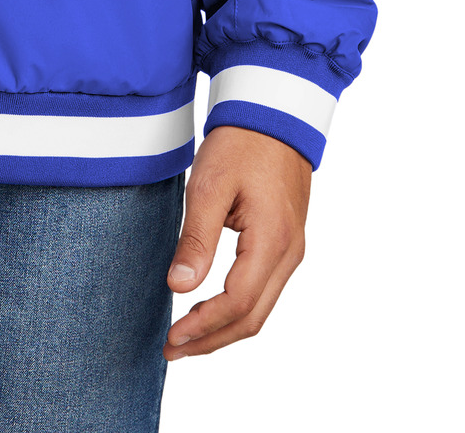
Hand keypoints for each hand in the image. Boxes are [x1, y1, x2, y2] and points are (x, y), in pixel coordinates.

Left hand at [164, 124, 310, 357]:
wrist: (274, 113)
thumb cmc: (241, 142)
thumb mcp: (210, 185)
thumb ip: (196, 238)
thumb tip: (178, 287)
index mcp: (272, 240)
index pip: (238, 302)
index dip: (204, 326)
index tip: (172, 338)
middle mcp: (289, 253)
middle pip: (253, 318)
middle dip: (211, 340)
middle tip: (172, 350)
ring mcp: (291, 250)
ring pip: (260, 309)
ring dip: (223, 329)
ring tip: (185, 338)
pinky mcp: (285, 243)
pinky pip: (263, 291)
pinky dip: (235, 310)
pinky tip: (208, 310)